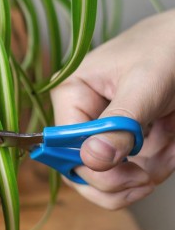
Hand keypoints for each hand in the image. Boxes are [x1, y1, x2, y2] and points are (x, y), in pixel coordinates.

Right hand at [51, 10, 174, 209]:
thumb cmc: (167, 49)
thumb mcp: (144, 85)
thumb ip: (119, 123)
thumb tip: (91, 159)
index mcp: (70, 95)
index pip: (65, 146)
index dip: (94, 168)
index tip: (133, 174)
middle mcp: (80, 115)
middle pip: (79, 169)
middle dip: (118, 180)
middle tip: (149, 178)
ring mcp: (102, 130)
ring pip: (108, 176)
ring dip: (144, 172)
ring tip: (170, 151)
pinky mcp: (124, 138)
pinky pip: (131, 170)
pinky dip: (156, 166)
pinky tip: (172, 146)